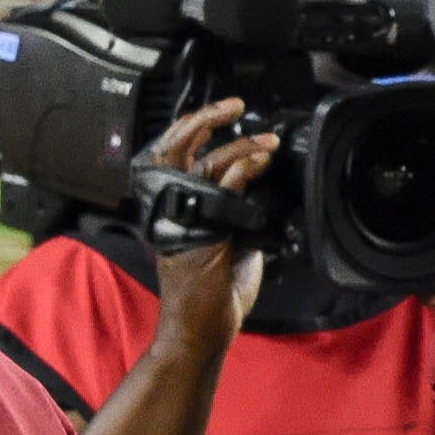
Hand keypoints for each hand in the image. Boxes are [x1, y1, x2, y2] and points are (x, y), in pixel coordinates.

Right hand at [140, 98, 279, 352]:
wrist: (201, 330)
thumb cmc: (212, 296)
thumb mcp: (226, 244)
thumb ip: (233, 213)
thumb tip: (255, 189)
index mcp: (167, 210)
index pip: (170, 156)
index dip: (189, 130)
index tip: (217, 116)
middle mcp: (168, 208)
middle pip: (174, 147)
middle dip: (203, 119)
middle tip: (233, 105)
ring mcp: (182, 217)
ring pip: (204, 162)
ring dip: (239, 143)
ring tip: (267, 139)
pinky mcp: (202, 228)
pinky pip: (222, 185)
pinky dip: (243, 167)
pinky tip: (261, 160)